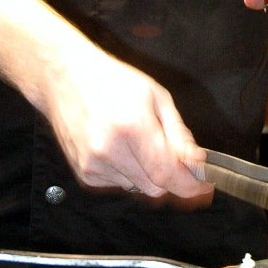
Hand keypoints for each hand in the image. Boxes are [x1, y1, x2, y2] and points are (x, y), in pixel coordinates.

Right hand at [42, 47, 212, 202]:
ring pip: (138, 188)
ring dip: (146, 173)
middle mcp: (109, 150)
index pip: (166, 173)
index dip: (189, 186)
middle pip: (155, 187)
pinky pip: (119, 185)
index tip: (202, 189)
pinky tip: (118, 148)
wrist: (65, 78)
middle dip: (170, 177)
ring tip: (134, 141)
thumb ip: (178, 133)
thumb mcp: (155, 96)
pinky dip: (127, 173)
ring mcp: (93, 165)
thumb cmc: (110, 81)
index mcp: (131, 126)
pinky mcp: (84, 174)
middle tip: (173, 158)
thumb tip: (196, 162)